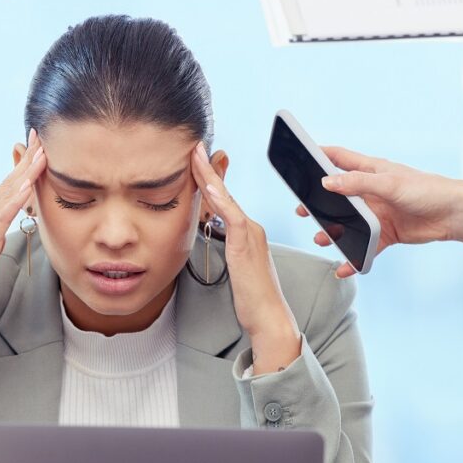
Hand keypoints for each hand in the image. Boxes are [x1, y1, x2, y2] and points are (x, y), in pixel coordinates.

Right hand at [0, 131, 45, 327]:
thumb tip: (2, 231)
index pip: (4, 188)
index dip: (21, 167)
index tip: (35, 148)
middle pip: (6, 183)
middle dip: (25, 159)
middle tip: (40, 137)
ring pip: (6, 194)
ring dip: (25, 172)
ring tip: (41, 153)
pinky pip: (2, 216)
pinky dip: (15, 199)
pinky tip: (27, 185)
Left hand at [191, 142, 298, 373]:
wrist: (269, 316)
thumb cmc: (251, 297)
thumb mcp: (233, 267)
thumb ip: (225, 248)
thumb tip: (211, 237)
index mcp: (246, 231)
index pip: (223, 199)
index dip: (209, 178)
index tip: (195, 160)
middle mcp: (250, 227)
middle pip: (224, 192)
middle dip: (208, 168)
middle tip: (194, 146)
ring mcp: (250, 234)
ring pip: (226, 198)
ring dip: (209, 175)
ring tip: (195, 154)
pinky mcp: (246, 245)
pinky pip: (232, 216)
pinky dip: (219, 199)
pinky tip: (207, 186)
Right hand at [298, 147, 459, 278]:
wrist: (453, 215)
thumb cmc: (426, 190)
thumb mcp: (389, 184)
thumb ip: (357, 183)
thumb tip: (326, 183)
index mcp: (370, 170)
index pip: (338, 158)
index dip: (319, 155)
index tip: (299, 157)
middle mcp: (370, 191)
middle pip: (337, 194)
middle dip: (318, 202)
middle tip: (301, 210)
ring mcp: (376, 213)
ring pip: (347, 222)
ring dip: (333, 231)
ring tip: (320, 239)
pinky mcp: (385, 233)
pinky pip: (364, 246)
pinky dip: (354, 257)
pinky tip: (343, 266)